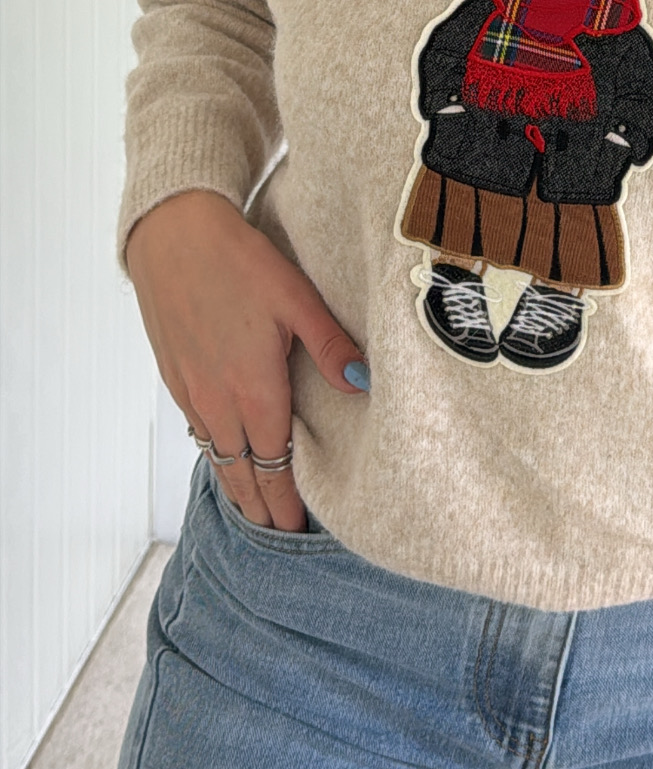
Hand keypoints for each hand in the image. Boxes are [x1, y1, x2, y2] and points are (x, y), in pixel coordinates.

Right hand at [125, 189, 368, 531]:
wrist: (172, 236)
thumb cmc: (237, 261)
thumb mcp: (296, 299)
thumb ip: (330, 345)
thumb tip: (363, 383)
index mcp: (253, 390)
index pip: (273, 464)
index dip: (284, 502)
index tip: (296, 530)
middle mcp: (217, 401)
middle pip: (241, 472)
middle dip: (260, 506)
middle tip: (277, 533)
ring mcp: (190, 391)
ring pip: (215, 454)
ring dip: (235, 484)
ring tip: (252, 509)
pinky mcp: (174, 375)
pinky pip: (197, 430)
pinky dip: (214, 453)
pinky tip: (223, 453)